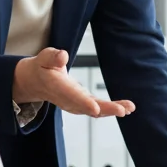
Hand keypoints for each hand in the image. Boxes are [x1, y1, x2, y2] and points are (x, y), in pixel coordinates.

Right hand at [12, 49, 134, 117]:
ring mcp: (75, 104)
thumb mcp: (43, 58)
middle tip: (123, 110)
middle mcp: (67, 99)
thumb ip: (52, 57)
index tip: (96, 108)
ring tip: (129, 108)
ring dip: (112, 110)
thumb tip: (63, 55)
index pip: (71, 96)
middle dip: (105, 109)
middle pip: (87, 106)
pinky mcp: (82, 103)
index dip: (84, 102)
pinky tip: (126, 108)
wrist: (36, 82)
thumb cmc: (42, 67)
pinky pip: (97, 109)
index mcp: (57, 87)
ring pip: (94, 110)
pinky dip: (111, 109)